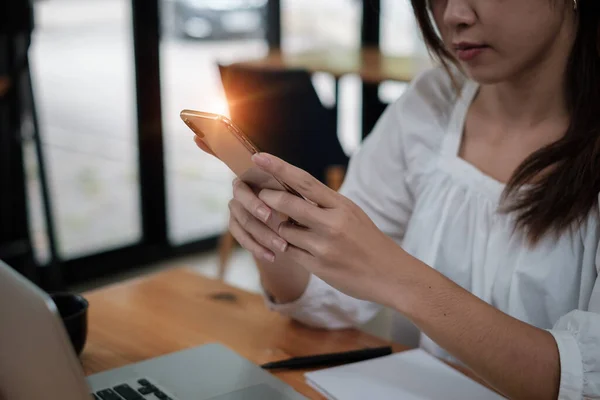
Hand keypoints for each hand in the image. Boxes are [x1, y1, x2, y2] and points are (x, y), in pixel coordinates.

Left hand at [251, 153, 417, 305]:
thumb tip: (291, 192)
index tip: (258, 156)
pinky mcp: (318, 266)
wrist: (389, 274)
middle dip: (269, 199)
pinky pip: (290, 252)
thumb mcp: (351, 214)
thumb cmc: (367, 241)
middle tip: (261, 195)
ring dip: (282, 229)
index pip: (303, 181)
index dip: (278, 167)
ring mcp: (323, 246)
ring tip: (296, 231)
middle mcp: (331, 223)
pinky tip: (301, 248)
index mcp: (340, 205)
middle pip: (287, 204)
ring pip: (284, 231)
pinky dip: (289, 248)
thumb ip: (324, 204)